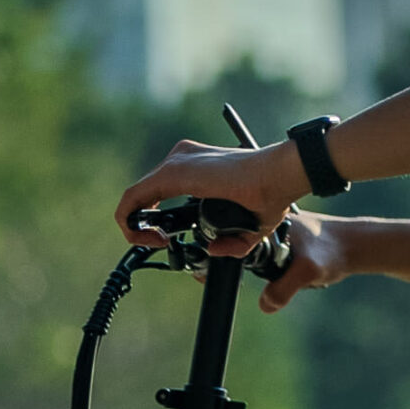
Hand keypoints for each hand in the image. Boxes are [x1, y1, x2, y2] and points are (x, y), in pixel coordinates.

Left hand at [116, 137, 302, 252]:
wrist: (278, 176)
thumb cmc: (272, 195)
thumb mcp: (247, 227)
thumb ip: (230, 241)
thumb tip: (214, 250)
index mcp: (196, 166)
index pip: (159, 192)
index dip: (155, 219)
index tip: (167, 237)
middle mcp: (182, 158)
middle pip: (146, 195)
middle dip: (145, 224)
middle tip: (162, 242)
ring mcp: (175, 163)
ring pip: (135, 198)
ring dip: (136, 226)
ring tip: (157, 242)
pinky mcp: (172, 173)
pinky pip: (133, 201)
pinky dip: (131, 223)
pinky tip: (150, 238)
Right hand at [255, 212, 356, 310]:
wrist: (356, 247)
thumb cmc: (332, 252)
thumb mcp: (306, 272)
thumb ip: (282, 289)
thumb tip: (265, 305)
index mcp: (267, 224)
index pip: (248, 253)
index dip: (265, 269)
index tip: (290, 269)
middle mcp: (271, 226)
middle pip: (261, 262)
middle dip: (279, 274)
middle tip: (301, 269)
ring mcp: (280, 234)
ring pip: (273, 267)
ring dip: (288, 275)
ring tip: (308, 268)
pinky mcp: (289, 244)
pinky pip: (283, 266)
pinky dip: (295, 273)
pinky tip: (309, 268)